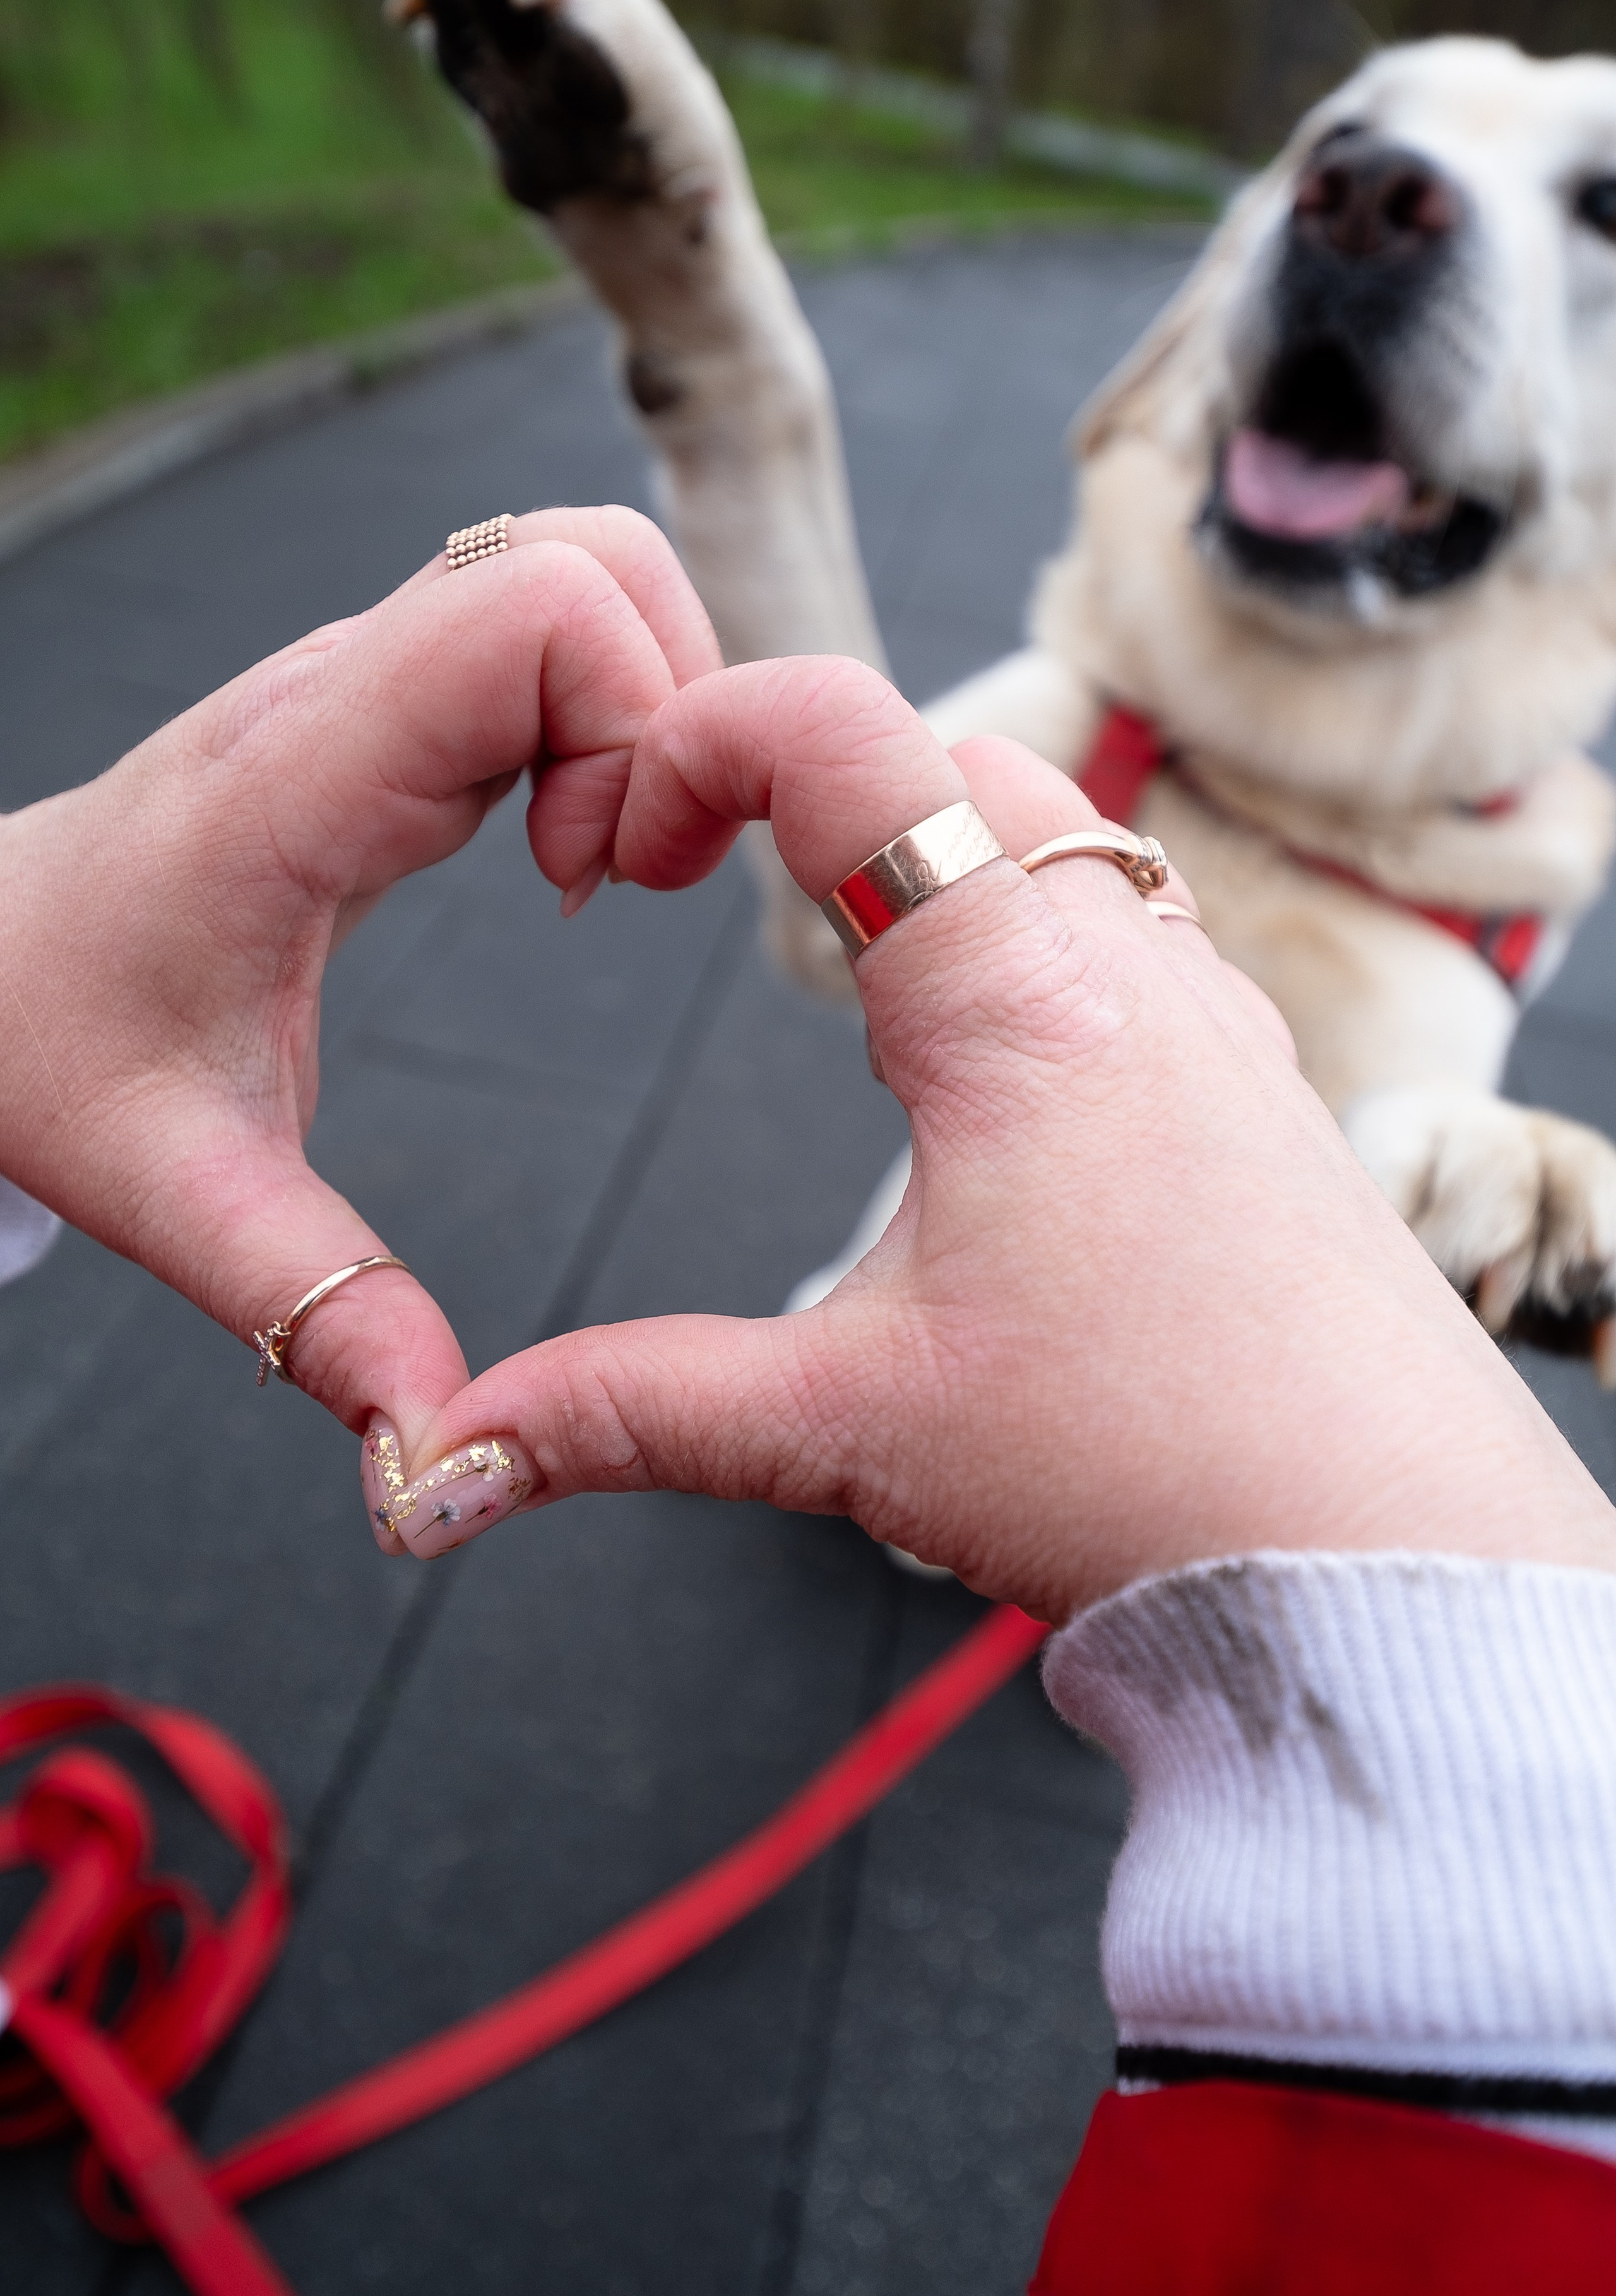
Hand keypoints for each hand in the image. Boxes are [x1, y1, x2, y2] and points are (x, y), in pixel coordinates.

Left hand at [0, 509, 718, 1508]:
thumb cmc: (50, 1047)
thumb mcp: (183, 1194)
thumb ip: (323, 1315)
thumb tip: (437, 1458)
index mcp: (303, 780)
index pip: (537, 609)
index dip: (633, 729)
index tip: (595, 896)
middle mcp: (346, 692)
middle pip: (595, 560)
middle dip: (669, 710)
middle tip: (619, 883)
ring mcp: (371, 680)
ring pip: (586, 575)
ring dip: (646, 710)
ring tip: (602, 868)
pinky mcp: (394, 701)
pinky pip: (551, 634)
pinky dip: (606, 720)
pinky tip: (566, 856)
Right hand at [405, 658, 1615, 1611]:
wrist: (1391, 1560)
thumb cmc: (1160, 1473)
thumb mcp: (852, 1428)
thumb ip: (629, 1414)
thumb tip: (446, 1461)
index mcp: (1019, 999)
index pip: (844, 735)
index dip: (699, 735)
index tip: (628, 836)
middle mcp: (1133, 968)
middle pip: (955, 755)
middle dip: (809, 784)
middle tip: (706, 878)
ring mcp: (1213, 1017)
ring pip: (1062, 833)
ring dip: (934, 851)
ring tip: (838, 955)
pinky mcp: (1255, 1084)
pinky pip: (1134, 928)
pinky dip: (1032, 930)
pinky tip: (990, 1064)